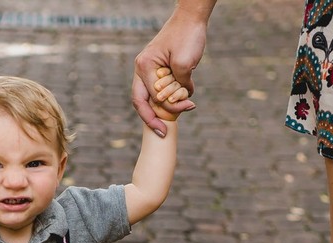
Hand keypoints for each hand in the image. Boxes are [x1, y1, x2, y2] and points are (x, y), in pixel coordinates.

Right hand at [132, 5, 207, 134]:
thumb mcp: (185, 63)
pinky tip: (183, 100)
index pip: (150, 98)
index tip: (169, 125)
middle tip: (162, 133)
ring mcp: (148, 69)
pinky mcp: (158, 69)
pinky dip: (170, 97)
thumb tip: (181, 100)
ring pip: (150, 97)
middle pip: (141, 101)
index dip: (162, 113)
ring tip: (179, 112)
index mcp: (144, 66)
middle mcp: (142, 69)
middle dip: (151, 119)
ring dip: (164, 107)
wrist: (192, 18)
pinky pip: (160, 89)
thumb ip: (179, 86)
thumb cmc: (187, 36)